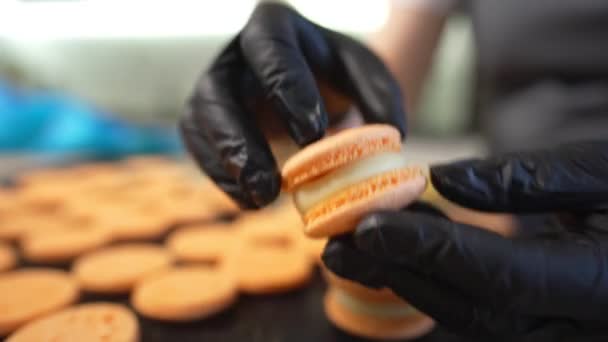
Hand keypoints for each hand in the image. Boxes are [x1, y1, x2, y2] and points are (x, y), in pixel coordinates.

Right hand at [179, 2, 405, 208]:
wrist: (311, 85)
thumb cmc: (337, 75)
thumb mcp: (365, 73)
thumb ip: (380, 97)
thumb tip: (389, 138)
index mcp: (274, 27)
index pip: (270, 48)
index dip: (286, 88)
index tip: (312, 134)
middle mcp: (235, 55)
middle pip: (218, 91)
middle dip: (241, 140)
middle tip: (271, 184)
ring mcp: (214, 86)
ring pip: (200, 122)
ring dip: (227, 165)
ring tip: (260, 199)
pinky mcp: (205, 119)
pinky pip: (199, 147)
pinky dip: (222, 177)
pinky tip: (249, 200)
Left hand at [322, 141, 607, 337]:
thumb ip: (533, 178)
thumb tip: (446, 180)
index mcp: (602, 284)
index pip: (499, 275)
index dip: (429, 251)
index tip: (367, 226)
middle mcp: (578, 322)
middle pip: (472, 308)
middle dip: (401, 276)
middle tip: (339, 244)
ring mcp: (562, 330)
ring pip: (470, 319)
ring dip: (407, 285)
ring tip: (353, 252)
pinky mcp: (547, 323)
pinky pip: (482, 313)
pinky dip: (434, 286)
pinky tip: (399, 258)